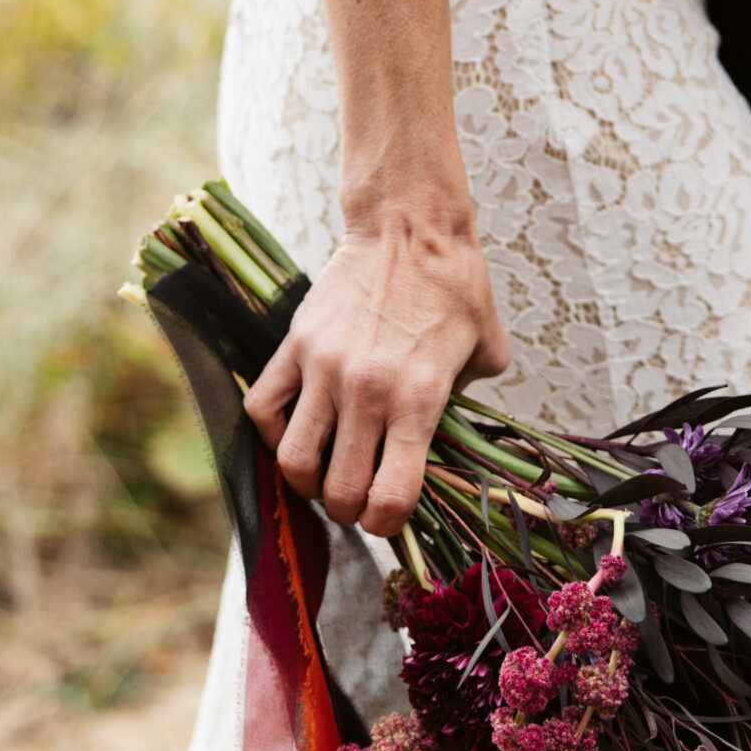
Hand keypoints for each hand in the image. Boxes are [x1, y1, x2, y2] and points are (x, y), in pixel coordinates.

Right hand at [245, 214, 510, 533]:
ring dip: (306, 482)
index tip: (388, 516)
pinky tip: (295, 430)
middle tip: (357, 496)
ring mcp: (324, 368)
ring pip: (293, 460)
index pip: (391, 498)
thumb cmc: (456, 287)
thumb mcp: (487, 352)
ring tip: (322, 470)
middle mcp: (367, 391)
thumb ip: (470, 405)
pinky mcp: (295, 344)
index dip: (387, 525)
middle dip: (348, 510)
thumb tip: (447, 441)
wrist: (410, 226)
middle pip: (339, 492)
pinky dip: (272, 434)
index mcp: (419, 399)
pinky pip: (262, 409)